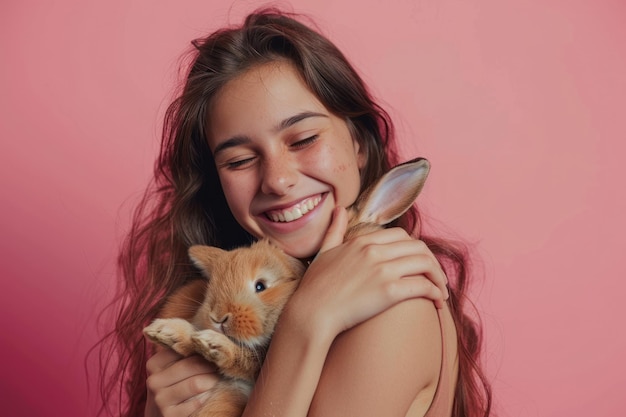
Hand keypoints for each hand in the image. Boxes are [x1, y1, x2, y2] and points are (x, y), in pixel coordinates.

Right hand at [145, 347, 218, 416]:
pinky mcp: (170, 415)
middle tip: (220, 365)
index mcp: (154, 364)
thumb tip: (208, 335)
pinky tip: (210, 394)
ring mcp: (161, 400)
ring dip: (212, 380)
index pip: (182, 349)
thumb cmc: (172, 385)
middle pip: (191, 365)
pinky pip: (197, 402)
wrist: (159, 415)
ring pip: (196, 384)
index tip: (211, 351)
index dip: (201, 349)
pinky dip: (208, 397)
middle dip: (210, 365)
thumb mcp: (171, 368)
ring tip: (217, 378)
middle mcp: (154, 381)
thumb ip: (182, 352)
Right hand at [290, 206, 448, 338]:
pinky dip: (435, 293)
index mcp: (362, 241)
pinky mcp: (388, 292)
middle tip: (437, 278)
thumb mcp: (324, 251)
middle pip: (418, 247)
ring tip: (441, 293)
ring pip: (425, 264)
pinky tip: (437, 303)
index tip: (420, 263)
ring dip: (438, 278)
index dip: (416, 248)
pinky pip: (423, 286)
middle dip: (433, 262)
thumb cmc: (315, 287)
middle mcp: (374, 251)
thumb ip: (335, 229)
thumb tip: (339, 208)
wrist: (310, 313)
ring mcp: (382, 270)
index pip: (402, 235)